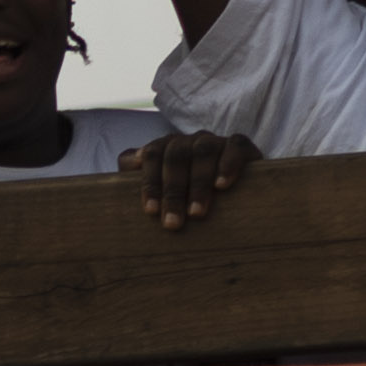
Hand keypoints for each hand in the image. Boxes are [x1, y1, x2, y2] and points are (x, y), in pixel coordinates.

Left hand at [123, 129, 258, 228]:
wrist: (235, 194)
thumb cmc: (187, 199)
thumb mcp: (162, 194)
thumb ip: (138, 182)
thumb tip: (125, 171)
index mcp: (166, 148)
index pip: (152, 154)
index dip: (150, 182)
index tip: (151, 211)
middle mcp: (189, 141)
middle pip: (176, 155)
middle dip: (172, 191)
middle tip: (172, 223)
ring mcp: (214, 141)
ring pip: (203, 151)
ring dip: (197, 183)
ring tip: (196, 213)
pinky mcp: (241, 146)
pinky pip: (235, 146)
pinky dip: (227, 164)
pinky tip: (221, 186)